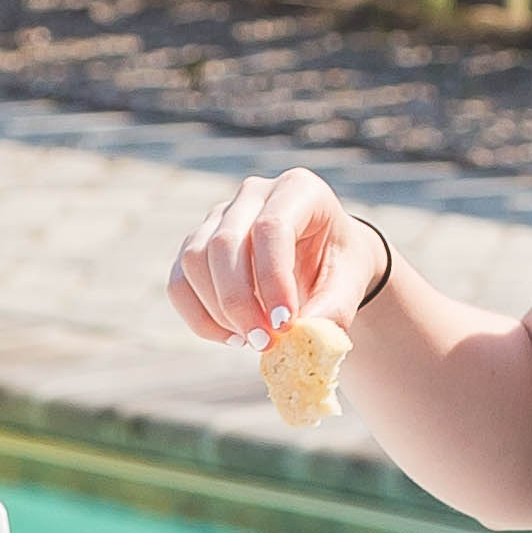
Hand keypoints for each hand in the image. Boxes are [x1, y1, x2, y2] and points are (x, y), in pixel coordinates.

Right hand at [163, 167, 382, 350]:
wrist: (325, 257)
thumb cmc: (339, 264)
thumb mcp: (352, 281)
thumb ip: (334, 307)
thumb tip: (304, 337)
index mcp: (298, 190)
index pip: (272, 227)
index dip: (272, 278)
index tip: (284, 324)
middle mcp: (253, 194)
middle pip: (225, 243)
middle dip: (240, 302)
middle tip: (264, 342)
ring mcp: (219, 216)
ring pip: (195, 260)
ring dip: (218, 311)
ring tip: (253, 340)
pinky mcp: (197, 243)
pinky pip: (179, 281)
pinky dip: (199, 318)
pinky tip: (232, 337)